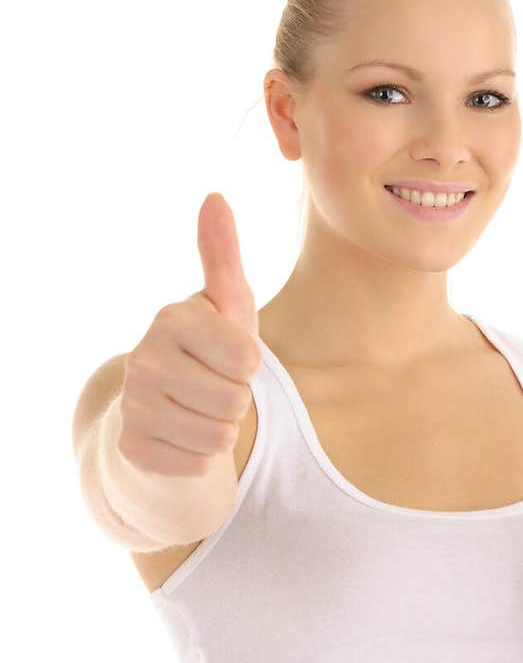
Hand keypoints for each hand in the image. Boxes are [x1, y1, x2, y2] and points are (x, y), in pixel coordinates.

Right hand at [118, 192, 260, 477]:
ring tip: (201, 413)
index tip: (231, 359)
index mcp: (171, 318)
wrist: (164, 415)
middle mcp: (143, 358)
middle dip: (236, 402)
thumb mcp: (227, 308)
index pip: (248, 359)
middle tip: (214, 390)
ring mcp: (132, 404)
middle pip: (235, 400)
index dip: (250, 366)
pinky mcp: (132, 447)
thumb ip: (223, 258)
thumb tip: (215, 197)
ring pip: (219, 437)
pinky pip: (198, 465)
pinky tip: (183, 439)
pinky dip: (200, 458)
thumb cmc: (210, 355)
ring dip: (221, 431)